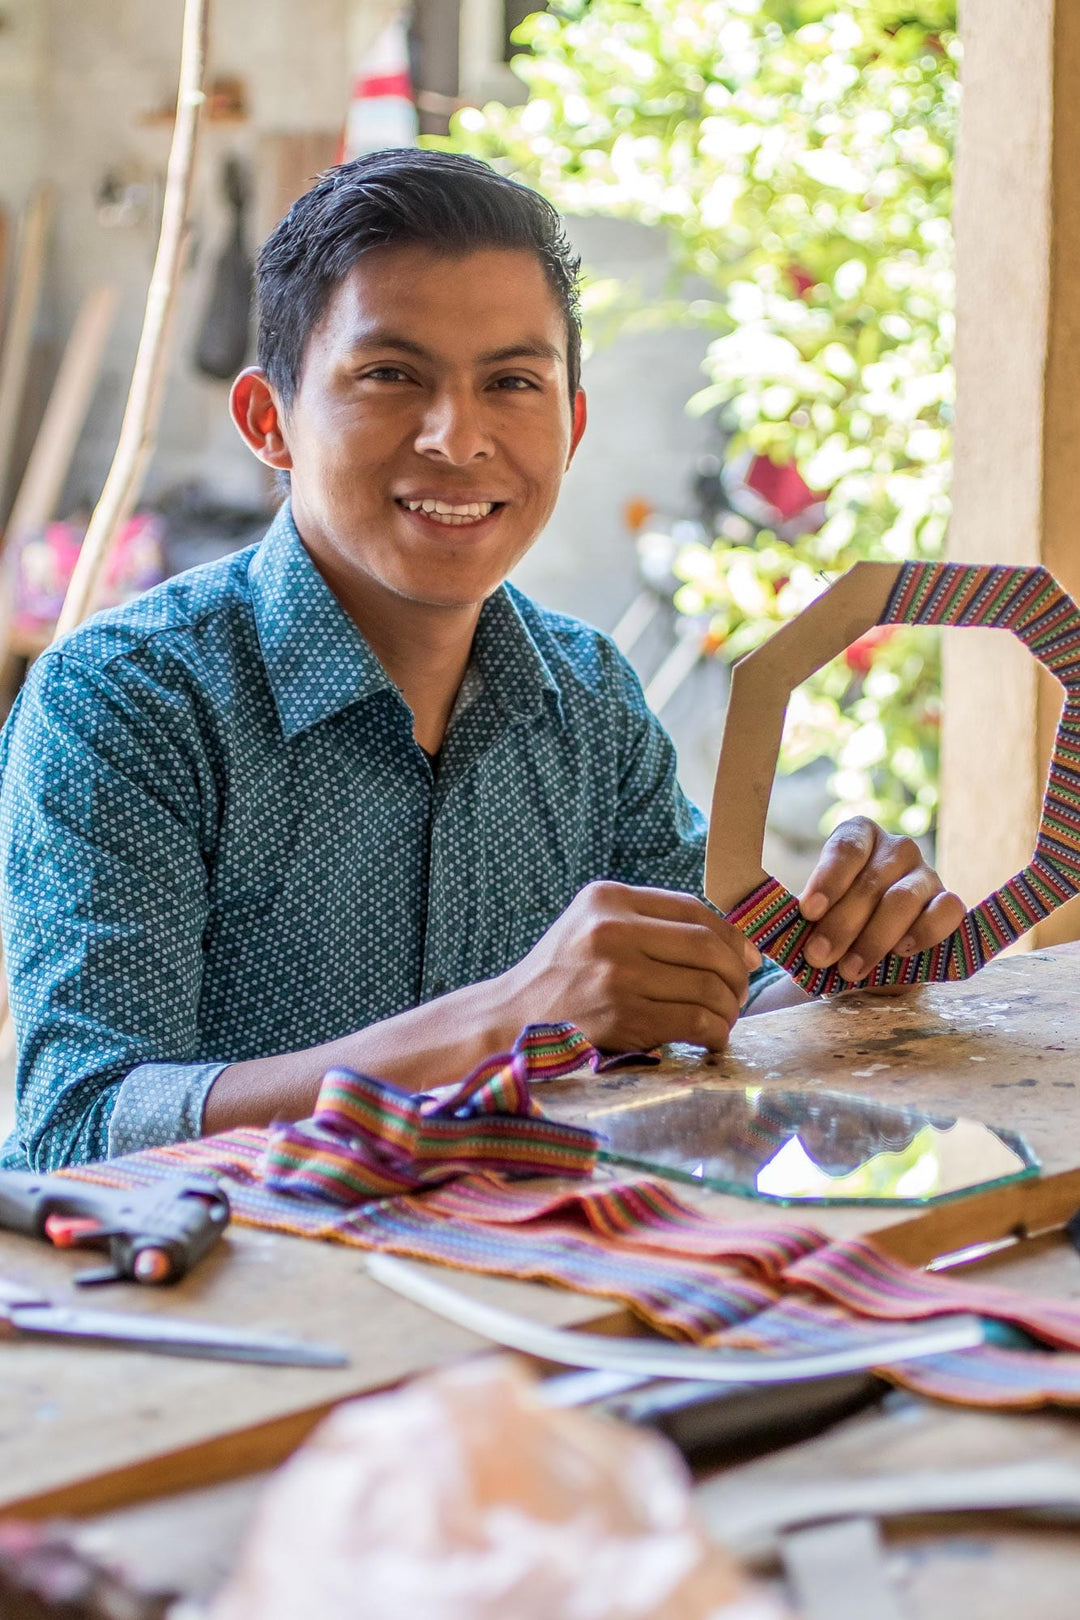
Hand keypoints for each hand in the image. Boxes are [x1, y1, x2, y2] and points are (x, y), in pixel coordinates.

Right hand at [501, 881, 759, 1051]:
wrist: (512, 1015)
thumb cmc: (564, 971)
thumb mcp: (595, 924)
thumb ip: (653, 923)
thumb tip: (741, 946)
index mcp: (609, 898)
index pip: (694, 910)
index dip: (732, 936)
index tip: (746, 959)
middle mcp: (612, 931)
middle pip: (707, 948)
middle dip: (737, 975)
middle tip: (738, 994)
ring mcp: (616, 976)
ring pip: (706, 988)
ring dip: (728, 1009)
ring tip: (724, 1018)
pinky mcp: (621, 1018)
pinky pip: (692, 1022)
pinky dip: (714, 1032)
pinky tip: (711, 1038)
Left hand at [798, 817, 964, 980]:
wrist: (873, 944)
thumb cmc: (837, 920)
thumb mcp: (817, 911)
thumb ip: (806, 917)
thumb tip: (784, 940)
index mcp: (859, 834)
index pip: (846, 848)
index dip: (827, 880)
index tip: (808, 911)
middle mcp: (896, 847)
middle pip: (870, 882)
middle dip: (842, 924)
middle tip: (818, 955)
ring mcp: (926, 873)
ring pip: (903, 900)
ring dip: (874, 938)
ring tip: (849, 969)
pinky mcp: (949, 901)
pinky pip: (946, 911)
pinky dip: (923, 933)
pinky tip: (899, 952)